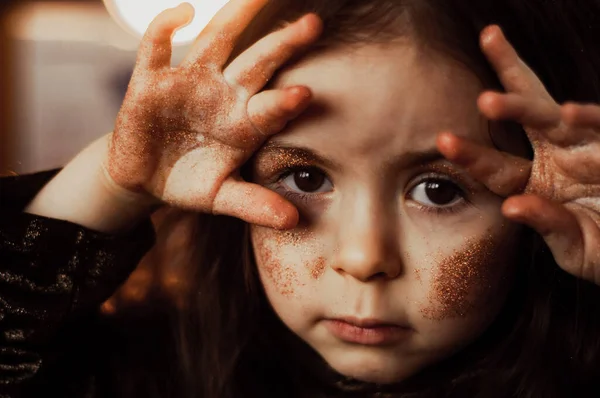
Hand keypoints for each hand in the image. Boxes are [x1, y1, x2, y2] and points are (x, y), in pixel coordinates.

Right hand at [104, 0, 322, 228]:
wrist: (145, 177)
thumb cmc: (189, 182)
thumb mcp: (220, 197)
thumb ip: (252, 204)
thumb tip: (291, 221)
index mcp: (244, 123)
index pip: (270, 108)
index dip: (285, 101)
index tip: (305, 93)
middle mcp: (224, 95)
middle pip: (257, 63)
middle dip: (282, 44)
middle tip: (312, 24)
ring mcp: (189, 82)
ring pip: (217, 41)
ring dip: (236, 16)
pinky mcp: (152, 79)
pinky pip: (156, 47)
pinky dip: (166, 27)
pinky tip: (184, 12)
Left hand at [436, 25, 599, 284]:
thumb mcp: (578, 245)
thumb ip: (548, 224)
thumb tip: (513, 207)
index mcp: (535, 182)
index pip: (496, 167)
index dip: (471, 154)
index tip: (443, 141)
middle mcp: (556, 155)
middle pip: (521, 121)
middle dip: (497, 100)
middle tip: (467, 86)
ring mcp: (586, 146)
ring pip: (550, 117)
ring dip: (520, 107)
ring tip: (487, 102)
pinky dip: (589, 117)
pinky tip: (569, 111)